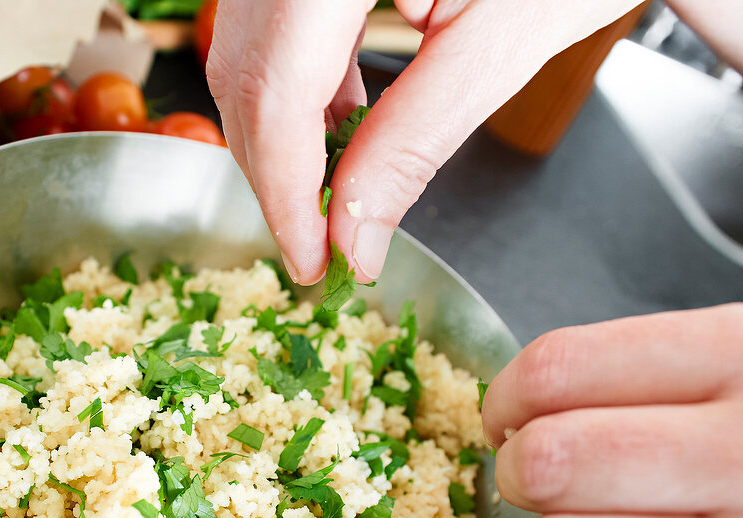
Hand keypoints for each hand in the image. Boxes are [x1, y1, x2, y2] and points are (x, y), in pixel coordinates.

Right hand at [206, 0, 638, 284]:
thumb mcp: (499, 44)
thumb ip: (413, 143)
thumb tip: (351, 240)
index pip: (276, 90)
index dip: (284, 191)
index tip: (309, 259)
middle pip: (243, 75)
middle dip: (276, 175)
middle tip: (317, 243)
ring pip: (243, 56)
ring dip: (280, 139)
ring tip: (332, 194)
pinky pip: (269, 33)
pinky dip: (297, 93)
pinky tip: (336, 130)